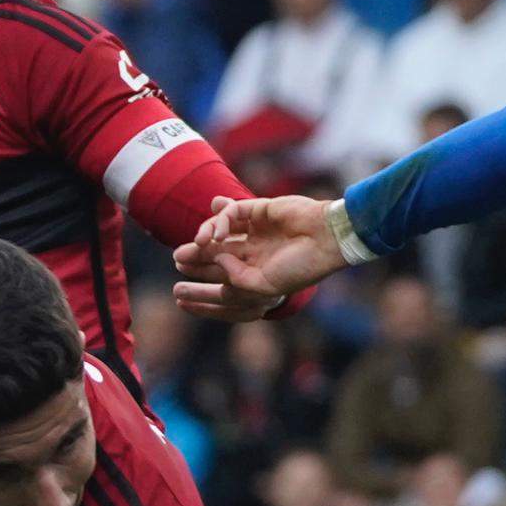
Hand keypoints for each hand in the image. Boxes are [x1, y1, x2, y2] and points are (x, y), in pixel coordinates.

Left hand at [170, 194, 346, 319]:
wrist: (327, 240)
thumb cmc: (299, 268)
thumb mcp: (263, 288)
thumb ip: (235, 280)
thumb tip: (216, 259)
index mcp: (258, 275)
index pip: (222, 280)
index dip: (201, 286)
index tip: (179, 294)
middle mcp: (256, 253)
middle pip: (216, 256)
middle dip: (196, 259)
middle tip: (178, 260)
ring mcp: (257, 231)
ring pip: (221, 233)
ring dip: (204, 236)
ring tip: (195, 245)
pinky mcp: (259, 210)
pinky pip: (232, 212)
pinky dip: (220, 220)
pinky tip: (217, 232)